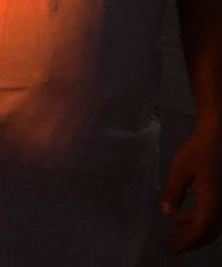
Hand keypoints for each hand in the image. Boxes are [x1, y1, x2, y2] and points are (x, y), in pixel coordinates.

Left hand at [162, 122, 221, 251]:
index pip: (201, 230)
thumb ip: (172, 191)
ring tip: (175, 233)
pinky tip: (182, 217)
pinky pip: (213, 215)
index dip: (186, 242)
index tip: (171, 248)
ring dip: (194, 231)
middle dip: (190, 241)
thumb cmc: (199, 148)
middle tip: (171, 245)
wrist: (218, 135)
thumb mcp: (180, 169)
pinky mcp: (221, 193)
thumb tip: (167, 212)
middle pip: (209, 232)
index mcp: (213, 200)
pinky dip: (199, 220)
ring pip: (212, 225)